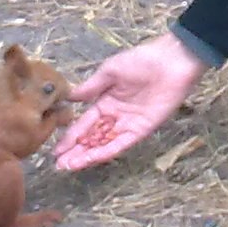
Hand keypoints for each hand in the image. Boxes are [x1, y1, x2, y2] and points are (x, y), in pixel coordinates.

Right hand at [52, 32, 205, 171]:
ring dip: (88, 155)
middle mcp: (116, 116)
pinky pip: (122, 143)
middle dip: (76, 151)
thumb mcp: (110, 70)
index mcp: (106, 101)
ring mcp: (129, 124)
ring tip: (70, 165)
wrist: (170, 61)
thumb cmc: (141, 60)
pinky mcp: (143, 129)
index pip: (85, 123)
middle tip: (59, 165)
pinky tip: (92, 158)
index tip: (56, 149)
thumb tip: (70, 97)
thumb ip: (91, 87)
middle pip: (93, 138)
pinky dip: (107, 151)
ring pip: (105, 144)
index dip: (71, 137)